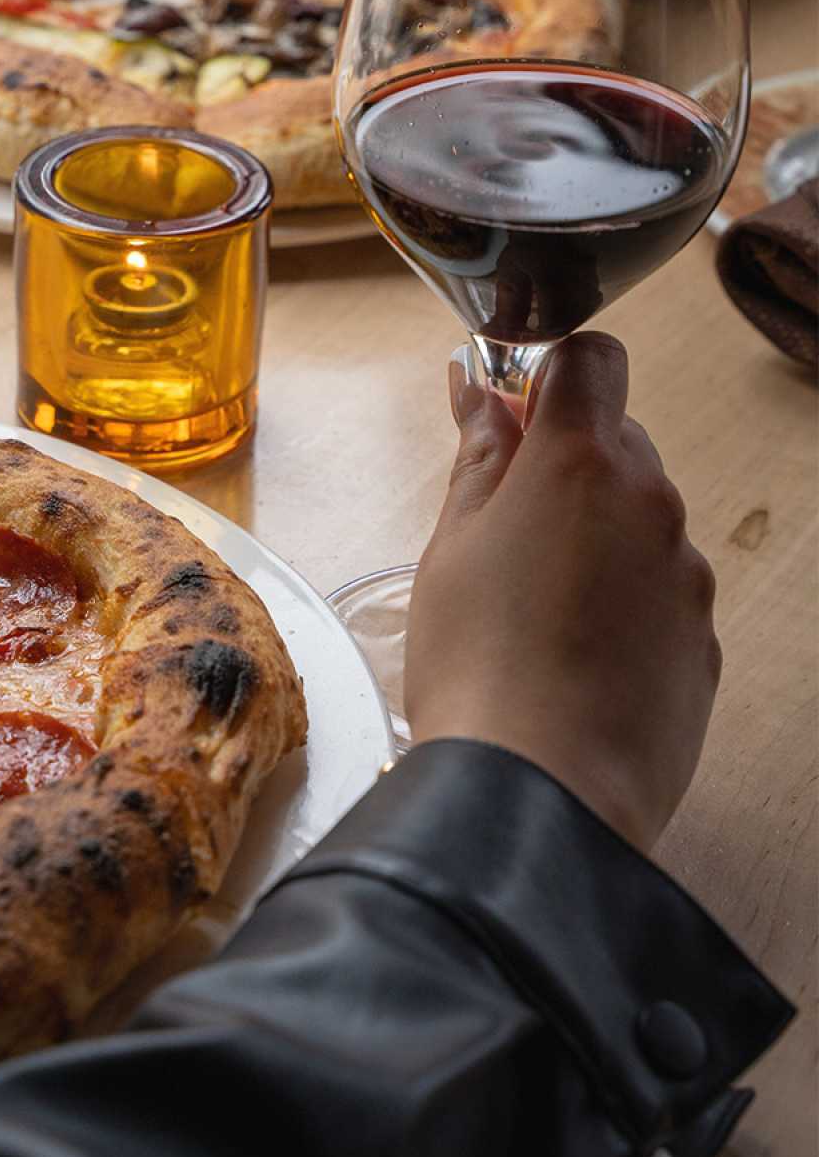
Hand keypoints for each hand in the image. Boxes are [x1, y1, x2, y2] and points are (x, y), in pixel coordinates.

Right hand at [405, 334, 719, 852]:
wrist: (540, 797)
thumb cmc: (477, 664)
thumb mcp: (452, 546)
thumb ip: (478, 458)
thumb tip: (480, 394)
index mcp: (582, 462)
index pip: (590, 359)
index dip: (546, 375)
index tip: (508, 419)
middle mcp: (653, 503)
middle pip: (617, 441)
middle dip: (564, 464)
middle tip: (500, 526)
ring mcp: (688, 575)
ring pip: (640, 519)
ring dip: (594, 535)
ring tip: (532, 609)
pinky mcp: (705, 640)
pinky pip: (661, 589)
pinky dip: (623, 599)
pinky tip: (571, 653)